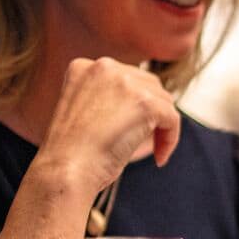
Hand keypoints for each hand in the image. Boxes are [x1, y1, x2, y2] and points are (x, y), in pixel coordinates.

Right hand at [35, 56, 181, 197]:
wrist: (66, 170)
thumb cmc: (71, 154)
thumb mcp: (82, 114)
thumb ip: (107, 101)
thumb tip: (140, 107)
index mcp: (83, 67)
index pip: (124, 78)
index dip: (132, 105)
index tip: (127, 130)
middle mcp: (104, 67)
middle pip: (147, 84)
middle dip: (151, 113)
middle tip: (145, 141)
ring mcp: (125, 82)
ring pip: (163, 100)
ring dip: (161, 127)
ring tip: (152, 152)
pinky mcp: (145, 103)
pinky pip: (172, 119)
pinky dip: (170, 139)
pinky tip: (159, 158)